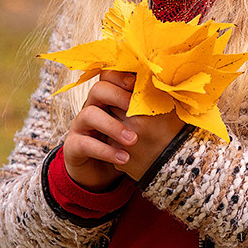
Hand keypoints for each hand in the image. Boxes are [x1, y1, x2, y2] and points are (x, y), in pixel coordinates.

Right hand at [61, 72, 184, 188]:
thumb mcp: (136, 126)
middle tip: (135, 110)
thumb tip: (173, 95)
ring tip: (133, 140)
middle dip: (118, 96)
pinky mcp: (73, 145)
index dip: (123, 76)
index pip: (110, 76)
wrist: (99, 172)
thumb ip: (148, 110)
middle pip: (98, 89)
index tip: (139, 82)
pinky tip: (124, 159)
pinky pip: (85, 143)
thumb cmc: (123, 144)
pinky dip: (105, 151)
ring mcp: (80, 125)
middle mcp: (92, 107)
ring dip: (113, 126)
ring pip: (89, 114)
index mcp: (108, 98)